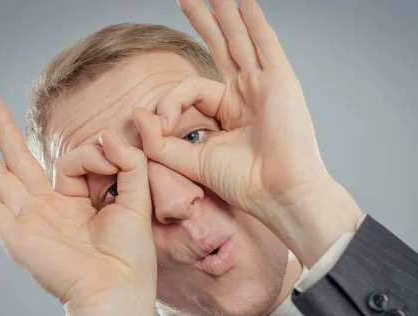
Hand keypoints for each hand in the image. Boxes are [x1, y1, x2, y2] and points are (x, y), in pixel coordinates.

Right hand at [0, 90, 155, 315]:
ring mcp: (29, 222)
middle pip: (18, 159)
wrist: (118, 289)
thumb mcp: (137, 199)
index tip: (112, 157)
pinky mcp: (17, 236)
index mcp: (75, 203)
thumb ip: (128, 162)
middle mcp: (48, 209)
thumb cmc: (130, 254)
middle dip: (0, 127)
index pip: (69, 162)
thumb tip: (106, 134)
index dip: (92, 153)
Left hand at [136, 0, 327, 219]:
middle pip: (221, 48)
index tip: (164, 125)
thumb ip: (160, 142)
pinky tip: (242, 2)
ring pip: (240, 40)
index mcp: (229, 113)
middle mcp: (247, 94)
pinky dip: (254, 21)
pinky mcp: (281, 80)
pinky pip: (265, 43)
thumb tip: (136, 112)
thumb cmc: (244, 183)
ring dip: (225, 13)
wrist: (279, 194)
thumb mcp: (191, 161)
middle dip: (203, 22)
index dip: (171, 102)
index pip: (191, 90)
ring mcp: (265, 85)